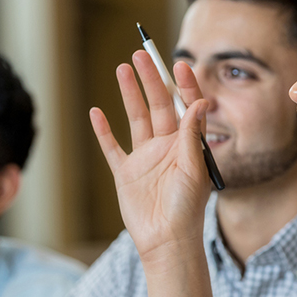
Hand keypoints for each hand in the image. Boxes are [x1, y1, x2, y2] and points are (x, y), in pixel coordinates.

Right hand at [90, 50, 211, 270]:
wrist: (166, 241)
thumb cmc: (187, 209)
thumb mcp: (194, 169)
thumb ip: (193, 136)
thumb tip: (200, 101)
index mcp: (187, 145)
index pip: (186, 107)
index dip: (183, 85)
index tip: (179, 64)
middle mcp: (166, 147)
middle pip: (158, 105)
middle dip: (151, 79)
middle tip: (142, 54)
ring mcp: (144, 158)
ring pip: (136, 118)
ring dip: (129, 94)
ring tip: (122, 68)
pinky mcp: (125, 173)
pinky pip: (112, 147)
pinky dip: (103, 131)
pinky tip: (97, 113)